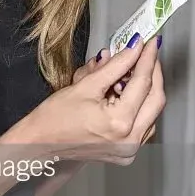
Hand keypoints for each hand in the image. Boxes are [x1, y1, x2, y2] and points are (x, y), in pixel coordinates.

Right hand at [18, 34, 164, 164]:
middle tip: (147, 52)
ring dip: (147, 89)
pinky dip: (140, 106)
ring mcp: (129, 150)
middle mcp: (129, 141)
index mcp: (118, 123)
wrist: (39, 143)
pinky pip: (144, 125)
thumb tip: (133, 49)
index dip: (147, 58)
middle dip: (153, 72)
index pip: (142, 83)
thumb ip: (114, 66)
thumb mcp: (85, 85)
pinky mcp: (125, 153)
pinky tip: (129, 93)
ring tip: (133, 71)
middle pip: (155, 99)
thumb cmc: (54, 119)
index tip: (149, 42)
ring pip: (152, 112)